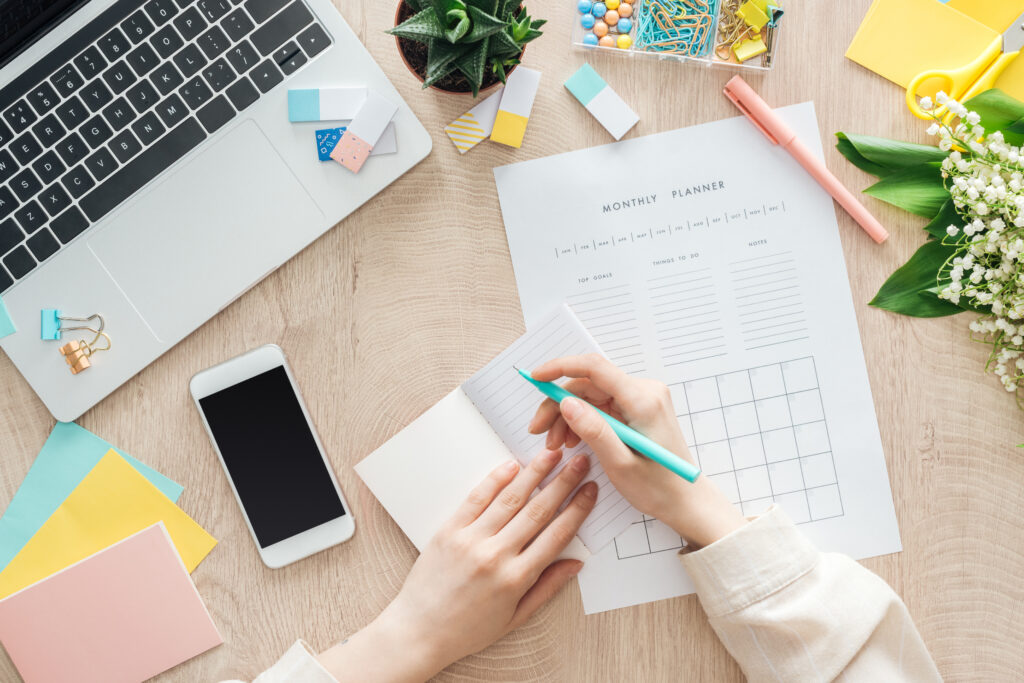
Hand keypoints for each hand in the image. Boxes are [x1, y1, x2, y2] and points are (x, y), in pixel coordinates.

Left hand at [320, 450, 596, 681]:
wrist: (419, 631)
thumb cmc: (468, 629)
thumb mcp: (515, 617)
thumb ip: (547, 587)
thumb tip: (576, 563)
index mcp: (516, 579)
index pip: (557, 535)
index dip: (578, 509)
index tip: (591, 490)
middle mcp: (496, 556)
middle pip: (538, 511)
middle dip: (563, 483)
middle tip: (580, 461)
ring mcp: (471, 541)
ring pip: (510, 499)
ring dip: (534, 473)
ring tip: (552, 453)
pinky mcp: (449, 531)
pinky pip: (476, 499)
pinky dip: (495, 480)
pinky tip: (511, 465)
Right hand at [527, 353, 745, 547]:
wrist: (685, 500)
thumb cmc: (658, 487)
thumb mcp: (620, 464)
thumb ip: (593, 430)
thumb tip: (565, 402)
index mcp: (643, 400)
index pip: (595, 368)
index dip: (560, 367)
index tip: (535, 377)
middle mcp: (644, 391)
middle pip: (588, 384)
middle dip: (559, 405)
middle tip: (539, 432)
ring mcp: (642, 398)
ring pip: (591, 395)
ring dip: (568, 416)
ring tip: (556, 444)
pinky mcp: (637, 408)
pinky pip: (601, 405)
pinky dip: (583, 420)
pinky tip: (574, 440)